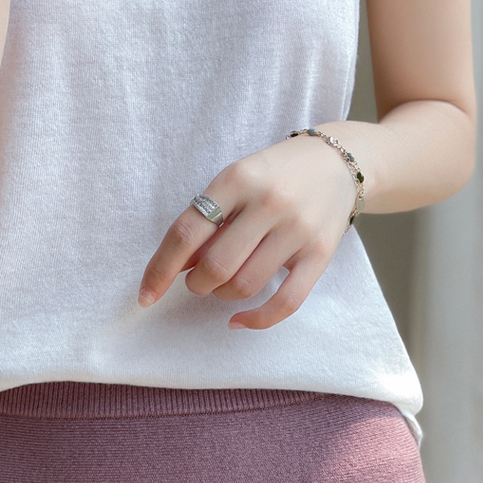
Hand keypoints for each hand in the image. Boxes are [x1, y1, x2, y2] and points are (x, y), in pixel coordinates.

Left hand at [138, 135, 358, 328]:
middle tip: (198, 280)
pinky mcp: (320, 253)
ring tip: (223, 286)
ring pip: (245, 285)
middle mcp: (268, 202)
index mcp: (237, 178)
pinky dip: (257, 319)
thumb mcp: (236, 181)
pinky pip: (286, 301)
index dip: (160, 268)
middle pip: (216, 265)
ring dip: (222, 295)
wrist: (337, 162)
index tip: (145, 295)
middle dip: (196, 284)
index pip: (188, 231)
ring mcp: (297, 229)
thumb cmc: (274, 174)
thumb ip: (207, 219)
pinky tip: (239, 320)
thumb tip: (176, 267)